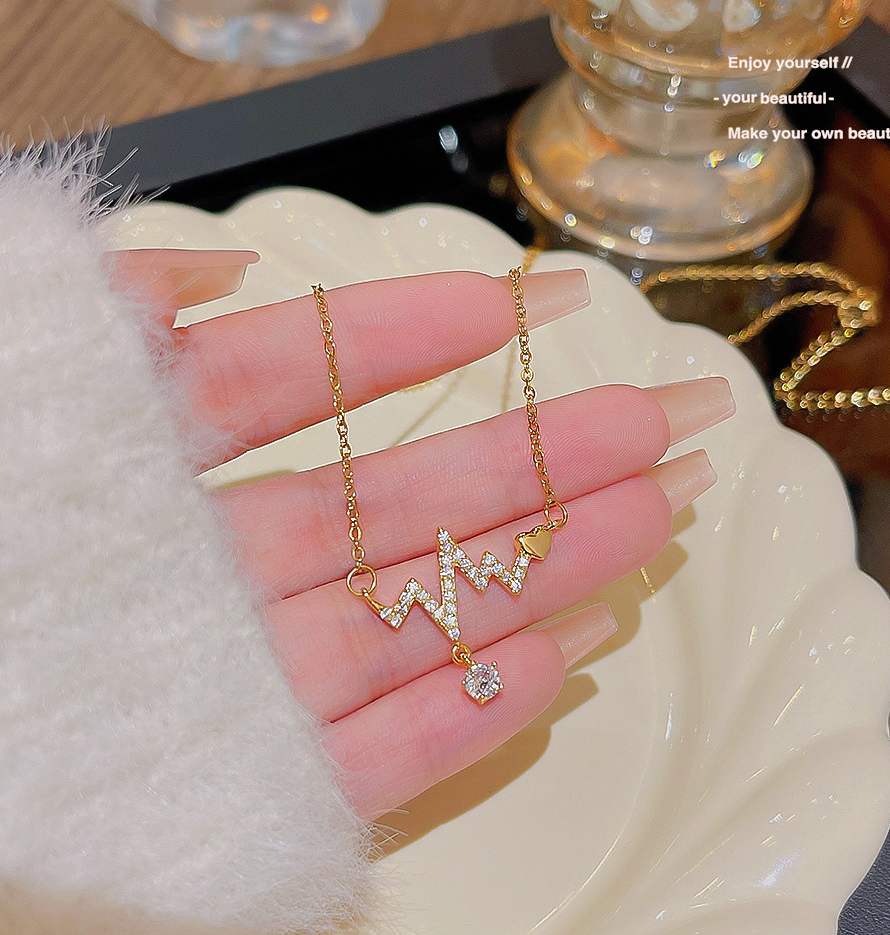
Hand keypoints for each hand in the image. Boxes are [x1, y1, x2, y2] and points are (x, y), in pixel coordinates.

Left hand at [118, 248, 733, 819]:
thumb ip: (116, 330)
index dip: (404, 338)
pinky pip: (388, 743)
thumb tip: (227, 266)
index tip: (516, 301)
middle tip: (657, 418)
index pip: (289, 384)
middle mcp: (201, 577)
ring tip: (654, 514)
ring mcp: (238, 686)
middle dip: (536, 457)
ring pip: (421, 616)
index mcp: (129, 474)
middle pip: (401, 506)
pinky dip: (482, 698)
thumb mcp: (14, 400)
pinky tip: (575, 642)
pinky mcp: (254, 791)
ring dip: (546, 566)